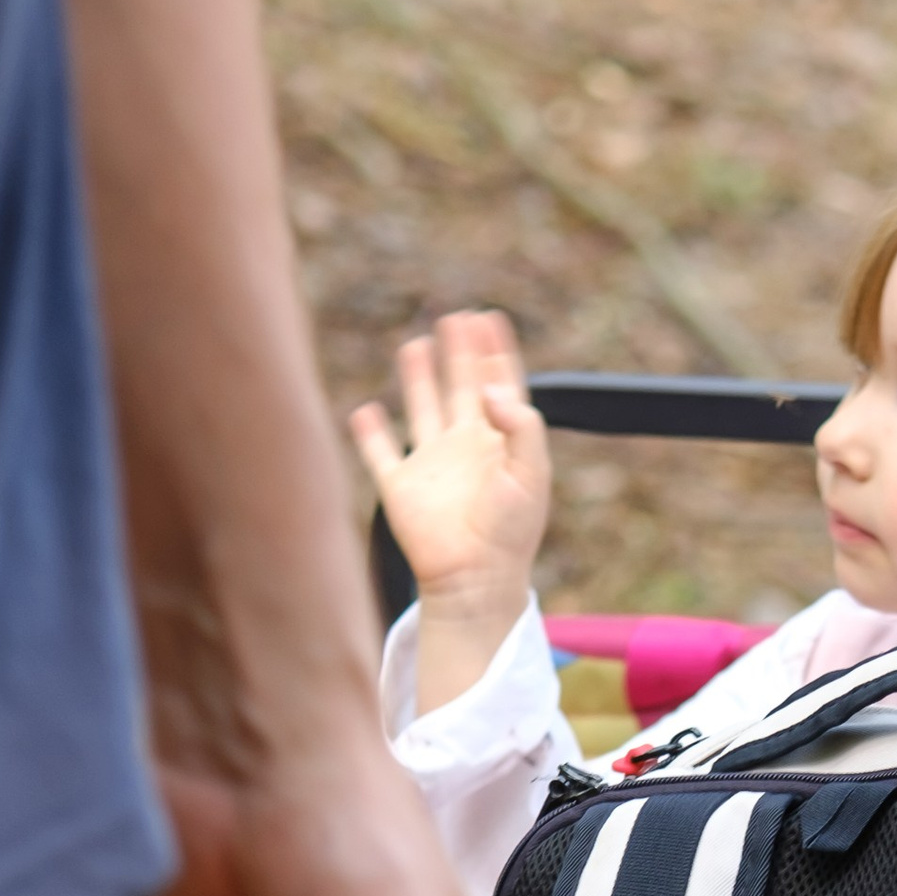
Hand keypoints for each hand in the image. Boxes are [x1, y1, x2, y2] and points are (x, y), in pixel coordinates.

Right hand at [352, 309, 547, 671]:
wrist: (474, 579)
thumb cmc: (510, 533)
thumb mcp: (531, 474)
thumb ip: (522, 425)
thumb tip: (490, 387)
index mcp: (501, 442)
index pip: (500, 385)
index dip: (496, 351)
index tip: (490, 317)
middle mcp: (466, 447)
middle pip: (462, 385)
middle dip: (460, 351)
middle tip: (457, 317)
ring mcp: (432, 465)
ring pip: (422, 407)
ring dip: (419, 376)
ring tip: (417, 343)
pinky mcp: (401, 487)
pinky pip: (380, 453)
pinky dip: (369, 432)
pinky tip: (365, 409)